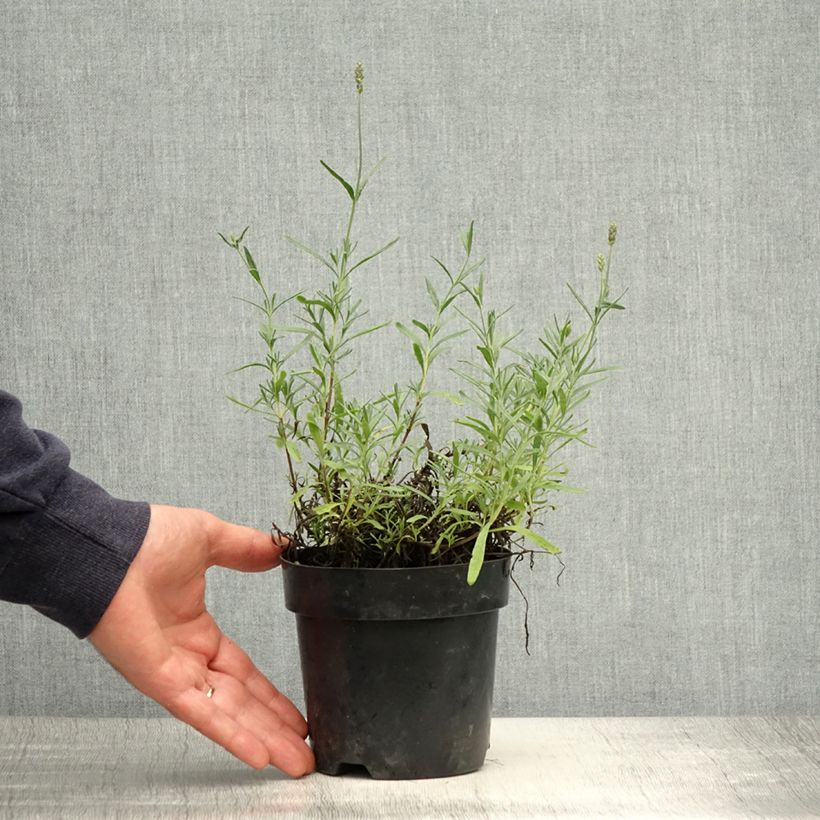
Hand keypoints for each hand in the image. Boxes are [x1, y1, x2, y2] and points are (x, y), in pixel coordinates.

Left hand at [89, 504, 314, 776]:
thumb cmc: (145, 539)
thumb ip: (246, 548)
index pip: (242, 673)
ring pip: (228, 714)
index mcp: (196, 632)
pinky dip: (230, 733)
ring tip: (297, 762)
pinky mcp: (160, 680)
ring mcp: (173, 673)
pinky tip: (259, 754)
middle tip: (305, 753)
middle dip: (275, 728)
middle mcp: (186, 659)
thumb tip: (280, 548)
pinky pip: (202, 712)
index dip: (271, 695)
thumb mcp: (209, 538)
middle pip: (242, 703)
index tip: (297, 713)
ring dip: (264, 739)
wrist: (107, 546)